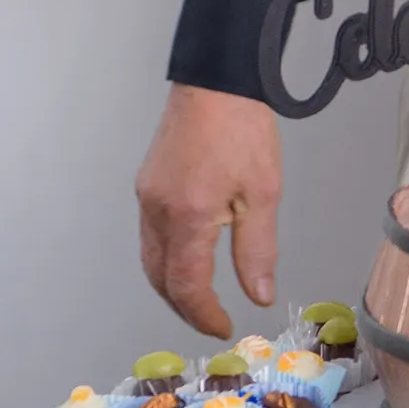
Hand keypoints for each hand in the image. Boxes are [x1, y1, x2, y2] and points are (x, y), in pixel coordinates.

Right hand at [136, 85, 282, 338]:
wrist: (215, 80)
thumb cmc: (244, 131)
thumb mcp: (262, 192)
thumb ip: (257, 250)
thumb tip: (260, 296)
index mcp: (187, 217)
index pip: (186, 285)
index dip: (204, 314)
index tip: (224, 327)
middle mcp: (157, 211)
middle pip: (159, 278)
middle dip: (183, 306)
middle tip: (211, 319)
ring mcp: (146, 196)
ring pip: (150, 257)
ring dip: (171, 284)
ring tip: (201, 297)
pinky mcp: (146, 183)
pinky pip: (150, 234)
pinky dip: (166, 258)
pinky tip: (187, 256)